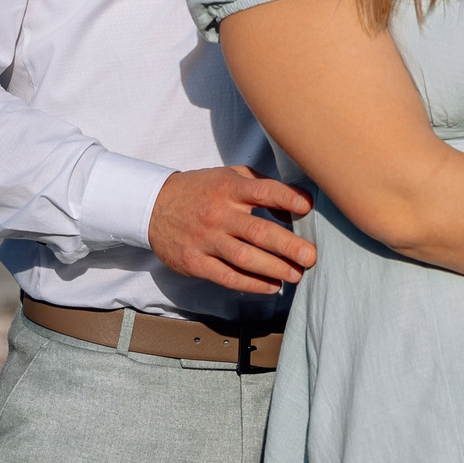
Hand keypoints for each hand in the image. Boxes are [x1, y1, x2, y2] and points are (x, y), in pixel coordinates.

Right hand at [148, 165, 315, 295]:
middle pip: (258, 231)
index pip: (263, 191)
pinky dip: (252, 284)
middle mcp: (218, 214)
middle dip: (288, 245)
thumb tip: (299, 203)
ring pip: (244, 258)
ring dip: (274, 268)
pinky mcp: (194, 262)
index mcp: (229, 189)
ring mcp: (205, 240)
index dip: (287, 198)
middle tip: (310, 256)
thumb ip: (263, 185)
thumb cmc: (202, 190)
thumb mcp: (229, 176)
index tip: (308, 207)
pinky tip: (272, 286)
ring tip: (296, 274)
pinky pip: (227, 276)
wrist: (153, 206)